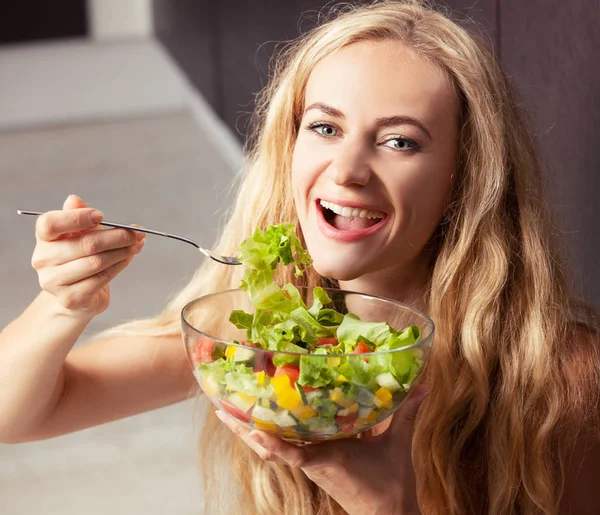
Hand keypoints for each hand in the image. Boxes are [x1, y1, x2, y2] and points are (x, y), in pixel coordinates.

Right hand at [31, 194, 145, 317]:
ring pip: (97, 262)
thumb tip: (74, 199)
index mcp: (44, 239)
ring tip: (138, 244)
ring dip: (123, 251)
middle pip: (86, 244)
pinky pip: (101, 278)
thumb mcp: (79, 234)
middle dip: (118, 236)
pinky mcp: (71, 298)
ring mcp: (54, 281)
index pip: (50, 223)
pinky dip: (120, 265)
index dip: (76, 218)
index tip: (101, 215)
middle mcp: (43, 260)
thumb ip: (78, 216)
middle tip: (138, 232)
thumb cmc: (80, 258)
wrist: (78, 296)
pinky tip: (129, 258)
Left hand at [217, 384, 428, 514]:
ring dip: (248, 429)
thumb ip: (408, 412)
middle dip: (243, 426)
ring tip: (226, 407)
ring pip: (271, 447)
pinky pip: (283, 448)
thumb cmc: (389, 484)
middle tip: (219, 404)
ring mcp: (309, 463)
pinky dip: (266, 434)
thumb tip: (424, 384)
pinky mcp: (312, 463)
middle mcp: (312, 460)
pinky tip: (256, 419)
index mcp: (329, 459)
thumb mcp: (398, 445)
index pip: (292, 453)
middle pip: (269, 446)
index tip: (246, 428)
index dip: (268, 442)